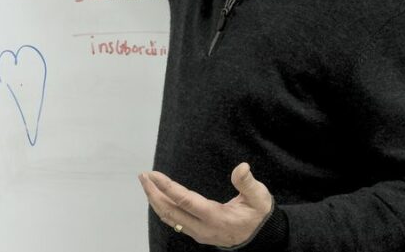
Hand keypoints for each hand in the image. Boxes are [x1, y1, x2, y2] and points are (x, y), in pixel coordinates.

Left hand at [139, 163, 272, 248]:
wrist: (261, 238)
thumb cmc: (258, 214)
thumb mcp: (259, 198)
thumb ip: (248, 184)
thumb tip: (242, 167)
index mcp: (216, 218)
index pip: (185, 202)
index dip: (168, 188)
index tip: (154, 175)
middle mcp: (203, 228)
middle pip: (171, 212)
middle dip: (154, 193)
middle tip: (143, 176)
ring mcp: (198, 233)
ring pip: (170, 218)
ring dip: (155, 200)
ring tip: (146, 183)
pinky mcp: (197, 233)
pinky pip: (174, 222)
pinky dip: (162, 208)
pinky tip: (157, 197)